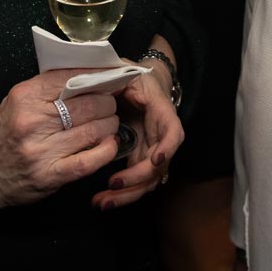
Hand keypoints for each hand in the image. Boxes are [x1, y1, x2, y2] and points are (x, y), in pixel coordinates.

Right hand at [0, 70, 121, 214]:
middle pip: (88, 104)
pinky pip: (88, 161)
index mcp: (25, 97)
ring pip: (93, 130)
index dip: (98, 77)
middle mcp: (32, 121)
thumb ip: (47, 88)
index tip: (110, 77)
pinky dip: (106, 151)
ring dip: (110, 125)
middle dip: (107, 102)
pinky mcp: (50, 175)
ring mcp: (41, 150)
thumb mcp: (16, 101)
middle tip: (111, 103)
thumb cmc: (3, 134)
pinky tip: (110, 145)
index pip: (71, 78)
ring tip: (110, 123)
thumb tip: (88, 74)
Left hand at [94, 65, 183, 210]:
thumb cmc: (132, 75)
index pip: (172, 131)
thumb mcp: (124, 69)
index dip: (167, 146)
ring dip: (128, 194)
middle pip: (159, 165)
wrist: (139, 82)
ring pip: (148, 180)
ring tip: (102, 202)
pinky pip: (136, 180)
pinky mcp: (139, 157)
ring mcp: (151, 148)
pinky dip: (122, 192)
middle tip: (112, 186)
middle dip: (137, 180)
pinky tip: (103, 199)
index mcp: (161, 112)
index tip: (156, 158)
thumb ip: (113, 75)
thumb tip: (99, 82)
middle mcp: (160, 135)